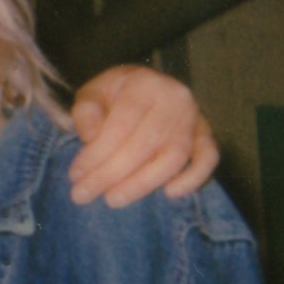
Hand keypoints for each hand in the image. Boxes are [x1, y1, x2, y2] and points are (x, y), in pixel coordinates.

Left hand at [66, 65, 218, 206]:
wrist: (144, 86)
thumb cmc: (115, 94)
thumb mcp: (92, 94)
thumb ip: (86, 113)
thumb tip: (91, 138)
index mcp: (145, 84)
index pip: (121, 125)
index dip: (97, 154)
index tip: (76, 175)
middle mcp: (175, 99)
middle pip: (145, 144)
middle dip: (112, 174)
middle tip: (85, 194)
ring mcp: (195, 117)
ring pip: (174, 157)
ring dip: (143, 184)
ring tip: (114, 199)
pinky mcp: (205, 134)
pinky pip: (208, 158)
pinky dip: (193, 178)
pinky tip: (169, 194)